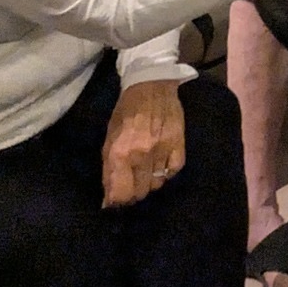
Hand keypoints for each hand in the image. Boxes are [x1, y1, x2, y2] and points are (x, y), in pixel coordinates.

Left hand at [101, 78, 186, 206]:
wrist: (151, 85)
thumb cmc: (125, 112)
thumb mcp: (109, 139)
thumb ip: (108, 170)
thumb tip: (109, 199)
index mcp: (119, 153)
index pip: (121, 194)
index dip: (118, 202)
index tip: (116, 200)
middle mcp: (141, 155)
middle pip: (140, 192)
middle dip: (133, 193)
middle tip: (131, 184)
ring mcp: (162, 150)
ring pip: (157, 184)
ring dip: (149, 182)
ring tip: (145, 171)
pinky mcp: (179, 145)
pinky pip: (173, 172)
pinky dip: (166, 172)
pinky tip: (161, 163)